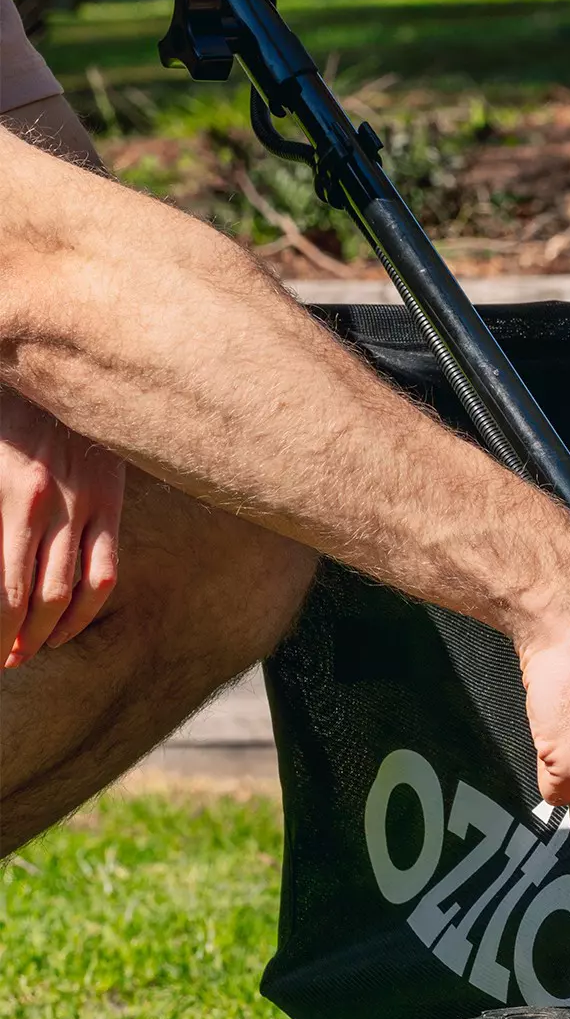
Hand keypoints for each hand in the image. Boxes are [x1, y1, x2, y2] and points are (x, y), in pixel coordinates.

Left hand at [1, 391, 123, 667]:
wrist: (47, 359)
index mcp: (10, 494)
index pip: (2, 589)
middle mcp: (48, 505)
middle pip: (34, 598)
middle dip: (15, 637)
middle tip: (4, 659)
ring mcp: (84, 506)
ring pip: (72, 592)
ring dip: (50, 630)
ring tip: (30, 649)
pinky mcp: (109, 503)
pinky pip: (106, 571)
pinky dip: (88, 609)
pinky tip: (67, 626)